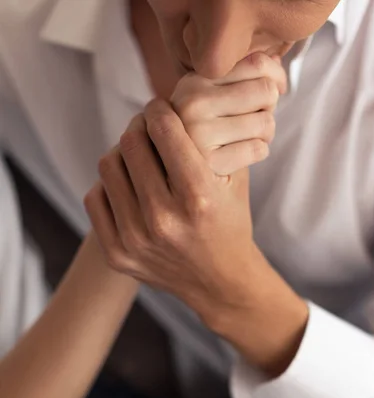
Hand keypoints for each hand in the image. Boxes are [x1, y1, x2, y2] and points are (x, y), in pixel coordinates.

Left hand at [85, 101, 307, 374]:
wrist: (220, 282)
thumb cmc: (229, 223)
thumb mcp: (234, 180)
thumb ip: (210, 138)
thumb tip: (174, 96)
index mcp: (199, 197)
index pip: (163, 127)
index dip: (160, 109)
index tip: (161, 109)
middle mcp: (164, 220)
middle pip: (130, 142)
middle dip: (140, 126)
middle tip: (149, 130)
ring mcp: (136, 240)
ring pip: (108, 165)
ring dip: (123, 154)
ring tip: (140, 160)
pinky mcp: (117, 255)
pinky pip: (95, 196)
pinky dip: (110, 187)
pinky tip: (130, 190)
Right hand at [171, 52, 286, 175]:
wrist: (180, 176)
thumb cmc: (204, 132)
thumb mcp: (212, 97)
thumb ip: (242, 75)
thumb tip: (277, 58)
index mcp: (194, 81)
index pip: (255, 64)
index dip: (275, 76)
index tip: (276, 88)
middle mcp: (191, 103)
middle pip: (265, 91)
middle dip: (269, 106)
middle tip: (258, 119)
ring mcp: (197, 134)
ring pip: (265, 122)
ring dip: (266, 133)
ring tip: (251, 137)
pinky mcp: (209, 163)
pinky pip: (258, 149)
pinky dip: (259, 151)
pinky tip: (244, 153)